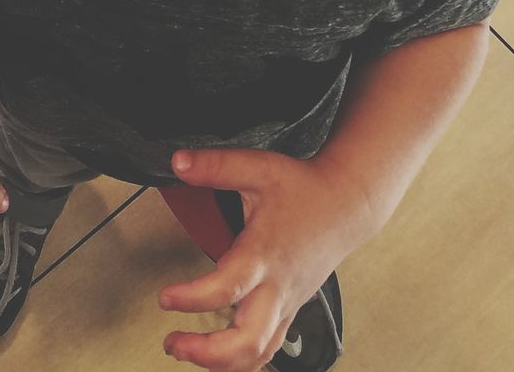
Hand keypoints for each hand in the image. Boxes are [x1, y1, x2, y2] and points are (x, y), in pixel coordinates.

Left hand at [158, 148, 380, 371]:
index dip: (192, 299)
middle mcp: (276, 286)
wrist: (347, 203)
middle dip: (206, 352)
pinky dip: (242, 359)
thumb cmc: (305, 188)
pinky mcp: (291, 308)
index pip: (227, 288)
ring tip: (186, 351)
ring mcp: (286, 303)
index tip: (165, 298)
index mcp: (264, 254)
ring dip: (220, 362)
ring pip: (258, 352)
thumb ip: (216, 166)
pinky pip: (268, 346)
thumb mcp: (258, 167)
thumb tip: (177, 162)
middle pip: (247, 341)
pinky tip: (219, 355)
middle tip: (172, 342)